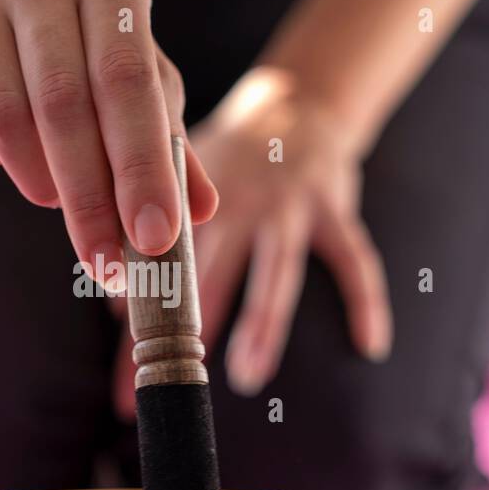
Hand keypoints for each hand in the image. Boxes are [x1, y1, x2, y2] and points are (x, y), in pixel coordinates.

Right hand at [0, 0, 217, 271]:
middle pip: (64, 106)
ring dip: (36, 179)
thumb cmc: (74, 41)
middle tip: (105, 263)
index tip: (154, 241)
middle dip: (90, 201)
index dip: (143, 168)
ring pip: (4, 116)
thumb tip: (201, 211)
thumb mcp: (132, 70)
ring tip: (53, 196)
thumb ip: (167, 137)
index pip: (130, 84)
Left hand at [113, 67, 391, 416]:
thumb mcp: (181, 185)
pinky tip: (370, 344)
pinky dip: (365, 299)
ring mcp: (288, 204)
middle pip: (206, 275)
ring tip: (248, 375)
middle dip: (186, 335)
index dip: (140, 330)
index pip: (154, 275)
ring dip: (260, 322)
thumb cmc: (227, 162)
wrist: (292, 105)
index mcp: (188, 202)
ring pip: (275, 269)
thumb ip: (154, 246)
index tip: (127, 382)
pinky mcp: (335, 205)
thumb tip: (118, 312)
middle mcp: (235, 202)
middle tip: (171, 384)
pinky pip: (356, 257)